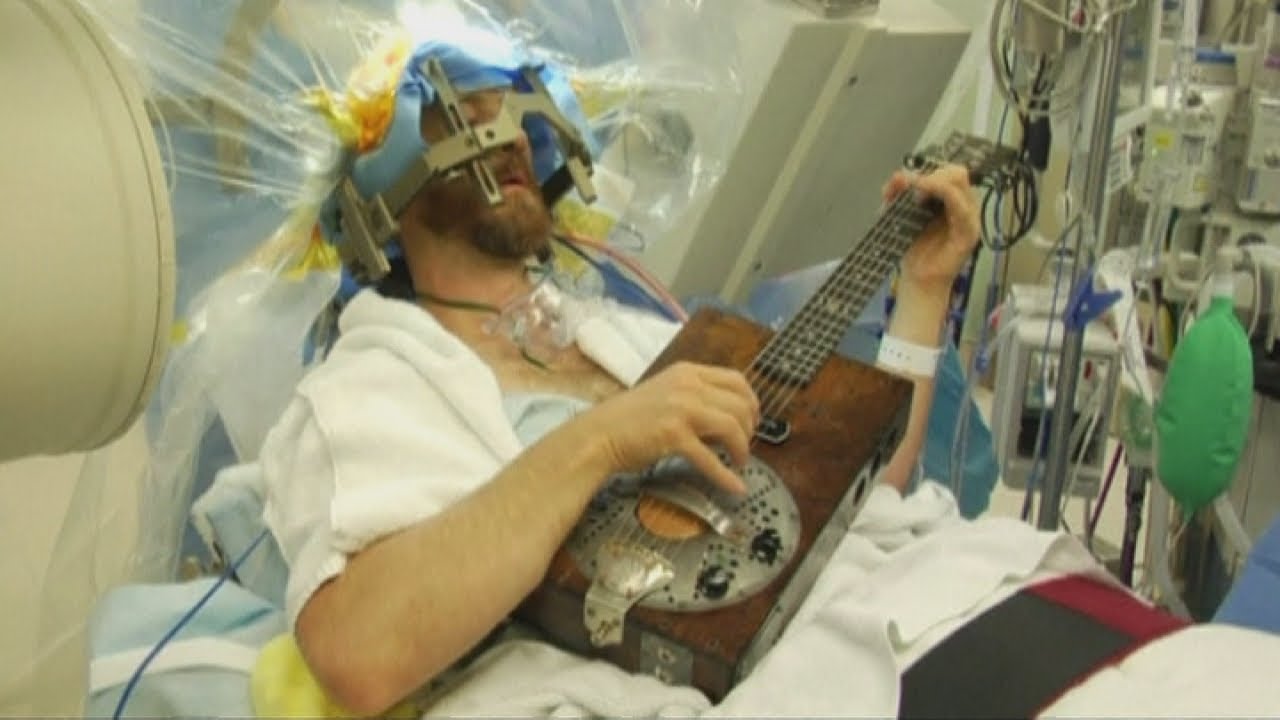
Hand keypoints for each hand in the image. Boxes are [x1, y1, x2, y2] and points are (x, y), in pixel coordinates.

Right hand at [582, 362, 759, 495]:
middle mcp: (687, 385)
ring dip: (742, 448)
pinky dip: (726, 475)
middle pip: (739, 404)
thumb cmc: (629, 420)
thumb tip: (728, 422)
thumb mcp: (666, 396)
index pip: (736, 380)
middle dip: (749, 429)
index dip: (751, 402)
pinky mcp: (673, 435)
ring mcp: (681, 409)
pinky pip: (710, 458)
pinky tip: (735, 486)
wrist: (598, 435)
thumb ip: (696, 400)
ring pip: (731, 426)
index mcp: (687, 372)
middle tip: (745, 447)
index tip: (752, 421)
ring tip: (740, 463)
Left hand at [881, 163, 980, 298]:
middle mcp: (964, 205)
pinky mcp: (969, 231)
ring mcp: (970, 218)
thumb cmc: (913, 249)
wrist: (919, 281)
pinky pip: (960, 204)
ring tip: (915, 191)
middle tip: (912, 186)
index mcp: (951, 201)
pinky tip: (923, 192)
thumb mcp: (898, 216)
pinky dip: (941, 191)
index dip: (927, 171)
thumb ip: (896, 195)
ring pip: (959, 181)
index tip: (906, 181)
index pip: (948, 173)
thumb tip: (898, 174)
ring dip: (933, 180)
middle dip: (931, 174)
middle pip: (956, 172)